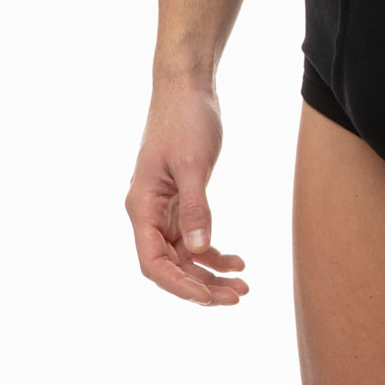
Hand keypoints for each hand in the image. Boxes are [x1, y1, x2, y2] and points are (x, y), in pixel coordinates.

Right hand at [125, 82, 248, 306]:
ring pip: (185, 255)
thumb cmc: (185, 119)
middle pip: (171, 266)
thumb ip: (196, 208)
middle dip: (201, 285)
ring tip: (242, 286)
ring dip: (210, 273)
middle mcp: (149, 212)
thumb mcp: (193, 163)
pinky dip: (214, 252)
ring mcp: (165, 208)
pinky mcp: (181, 200)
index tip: (208, 297)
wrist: (188, 87)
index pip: (153, 263)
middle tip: (237, 297)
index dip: (179, 285)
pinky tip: (238, 260)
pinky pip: (194, 237)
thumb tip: (201, 250)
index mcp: (142, 206)